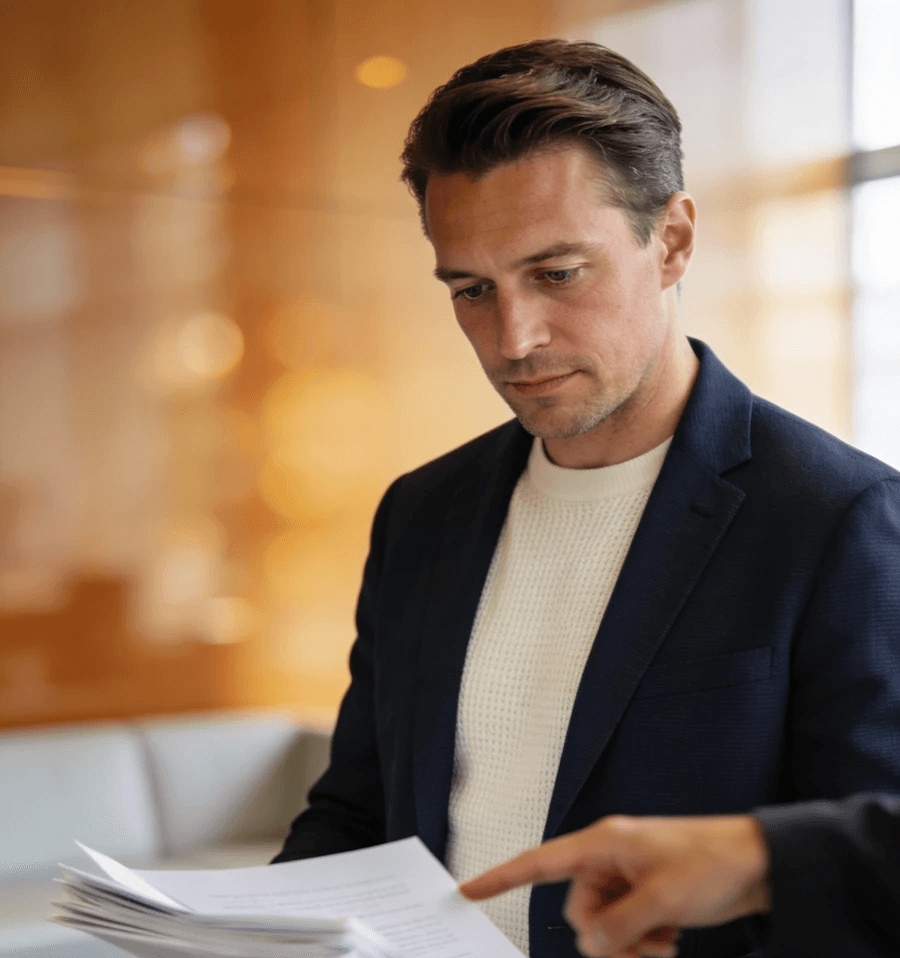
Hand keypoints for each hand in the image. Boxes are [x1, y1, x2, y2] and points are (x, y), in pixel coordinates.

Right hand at [458, 814, 770, 957]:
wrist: (758, 865)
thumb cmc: (712, 862)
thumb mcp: (661, 899)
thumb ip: (617, 924)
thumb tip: (589, 943)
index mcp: (602, 845)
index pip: (540, 862)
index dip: (501, 877)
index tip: (468, 891)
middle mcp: (608, 862)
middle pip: (576, 912)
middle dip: (605, 938)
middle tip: (642, 944)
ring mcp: (626, 881)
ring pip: (601, 928)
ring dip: (628, 946)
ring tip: (662, 943)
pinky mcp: (643, 899)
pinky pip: (623, 932)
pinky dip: (642, 945)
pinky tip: (667, 941)